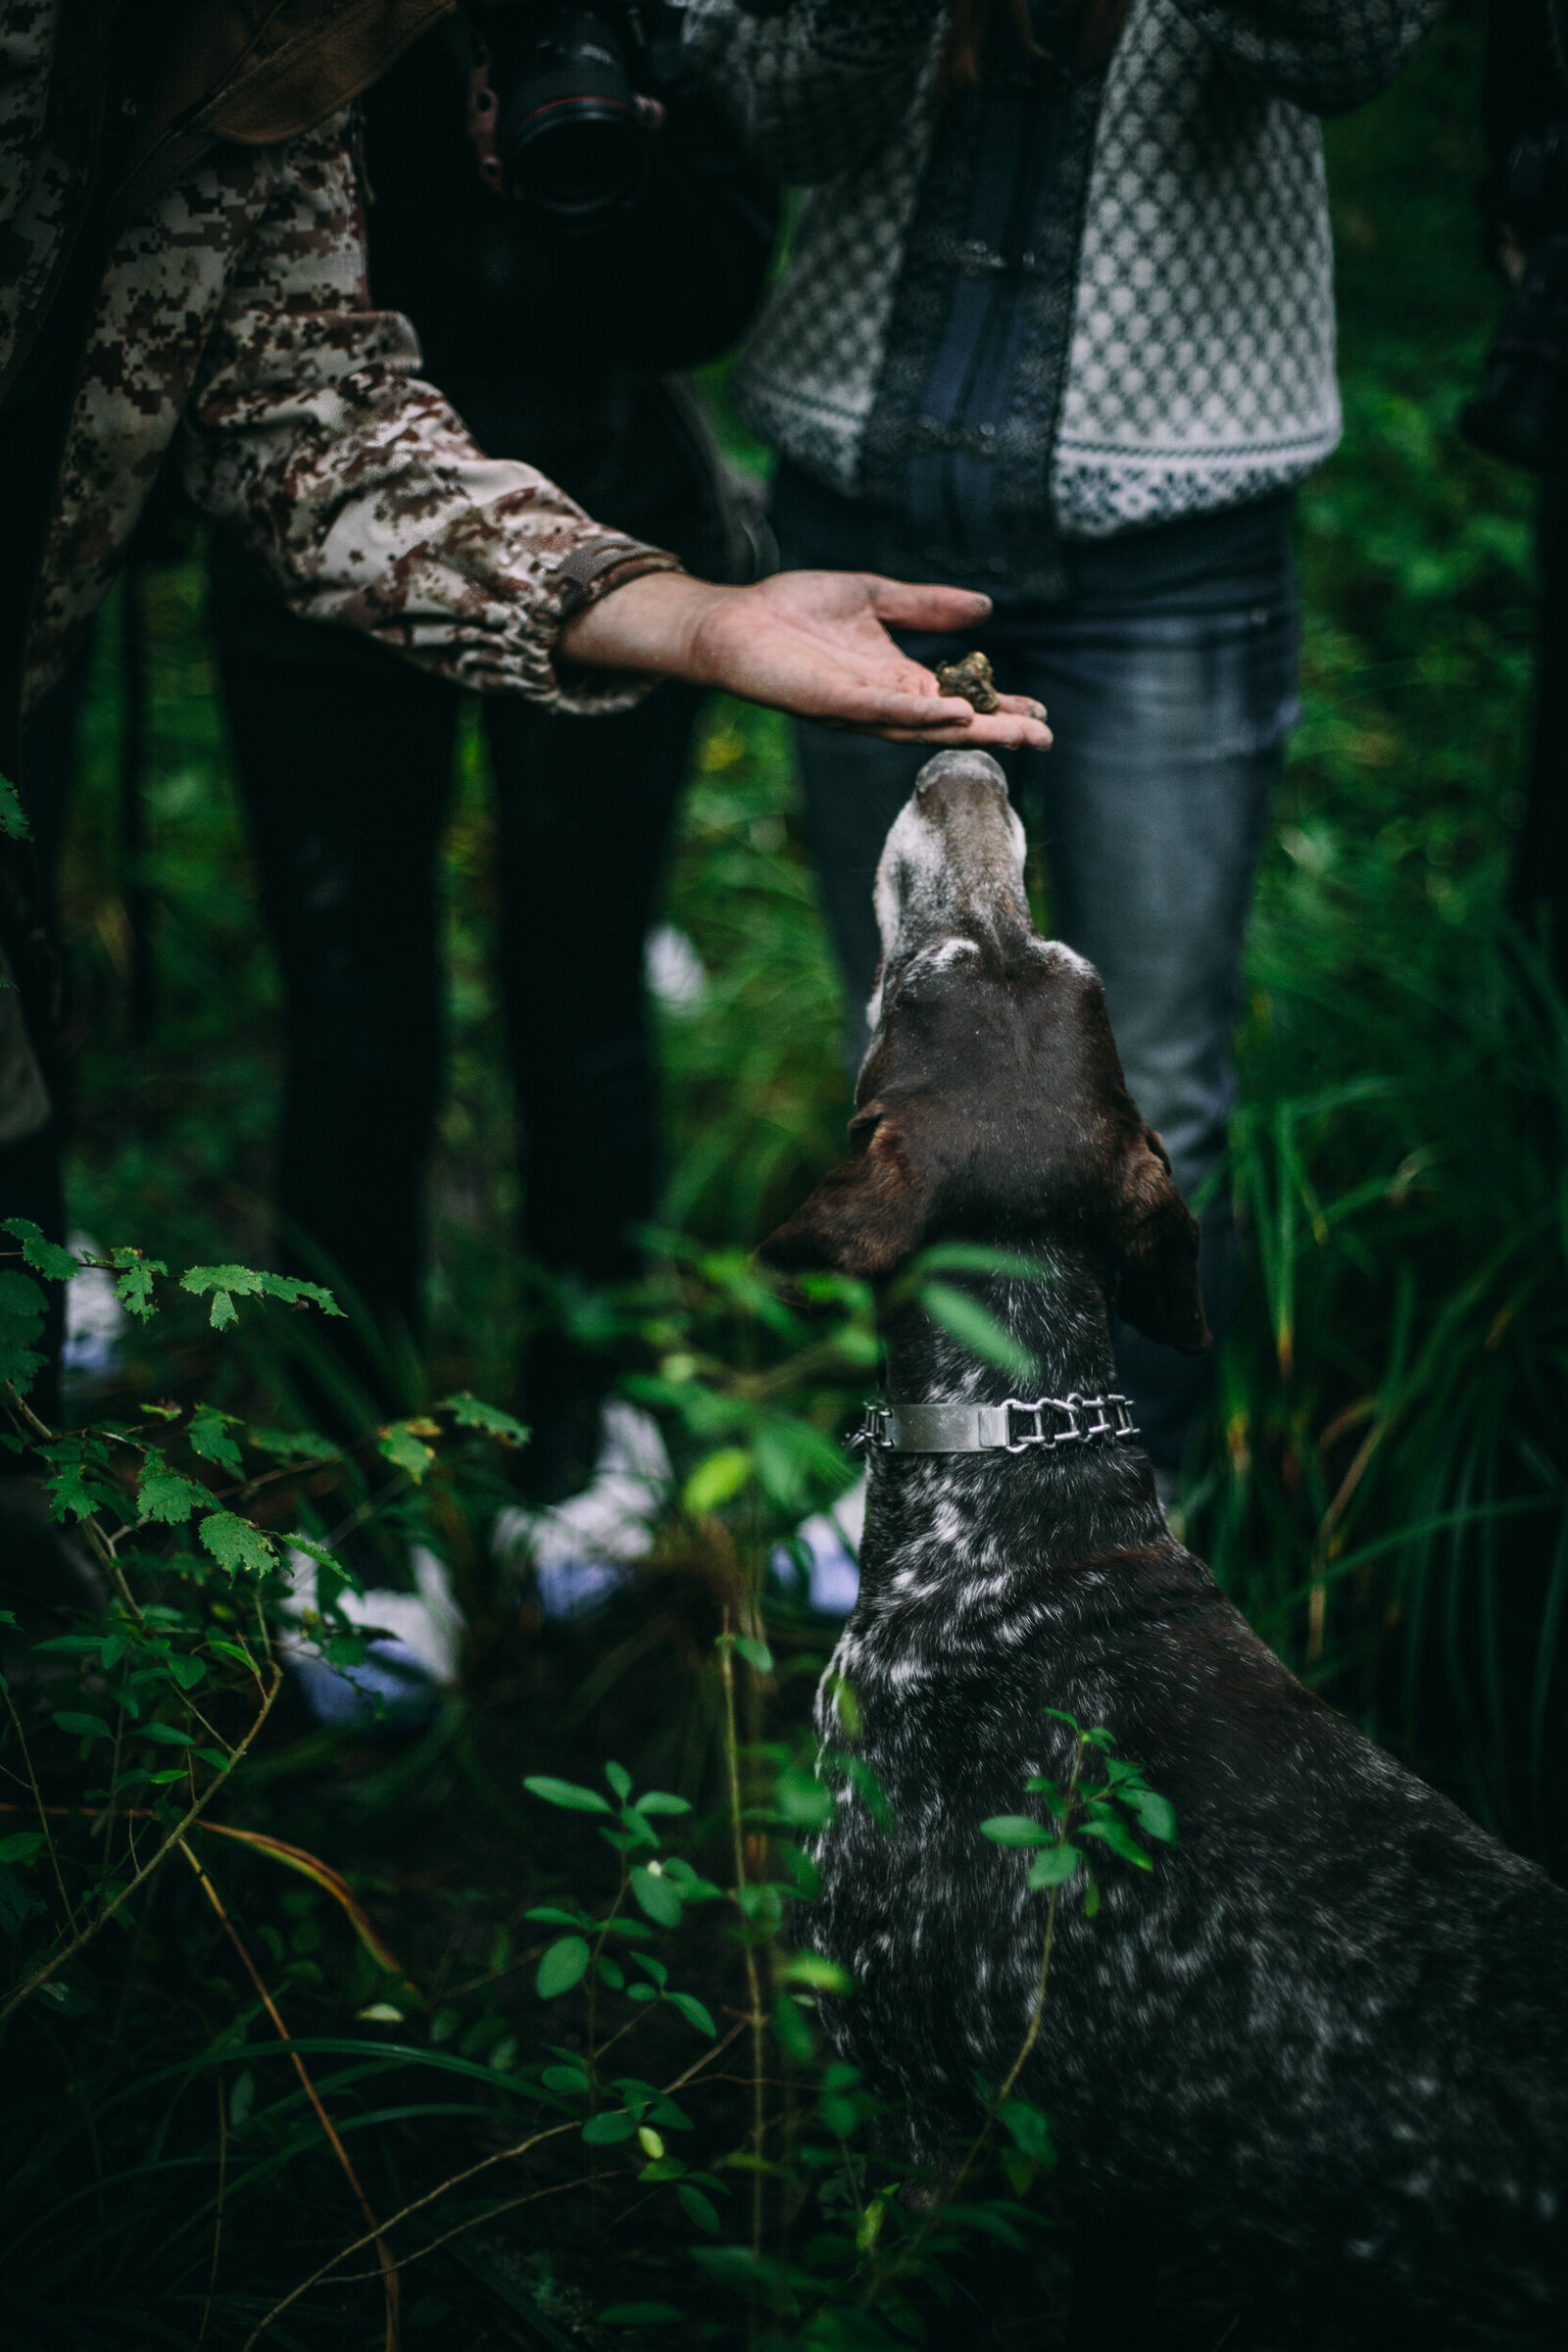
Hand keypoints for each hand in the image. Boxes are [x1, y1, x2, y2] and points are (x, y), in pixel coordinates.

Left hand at [558, 570, 1051, 746]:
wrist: (735, 620)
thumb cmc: (795, 610)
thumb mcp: (874, 597)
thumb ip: (925, 605)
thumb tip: (984, 607)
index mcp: (895, 678)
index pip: (958, 697)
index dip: (997, 706)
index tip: (1040, 712)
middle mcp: (883, 701)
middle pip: (951, 723)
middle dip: (998, 731)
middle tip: (1045, 738)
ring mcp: (859, 707)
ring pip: (925, 727)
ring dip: (972, 732)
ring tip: (1018, 735)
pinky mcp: (833, 703)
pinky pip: (883, 712)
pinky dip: (920, 715)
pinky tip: (954, 715)